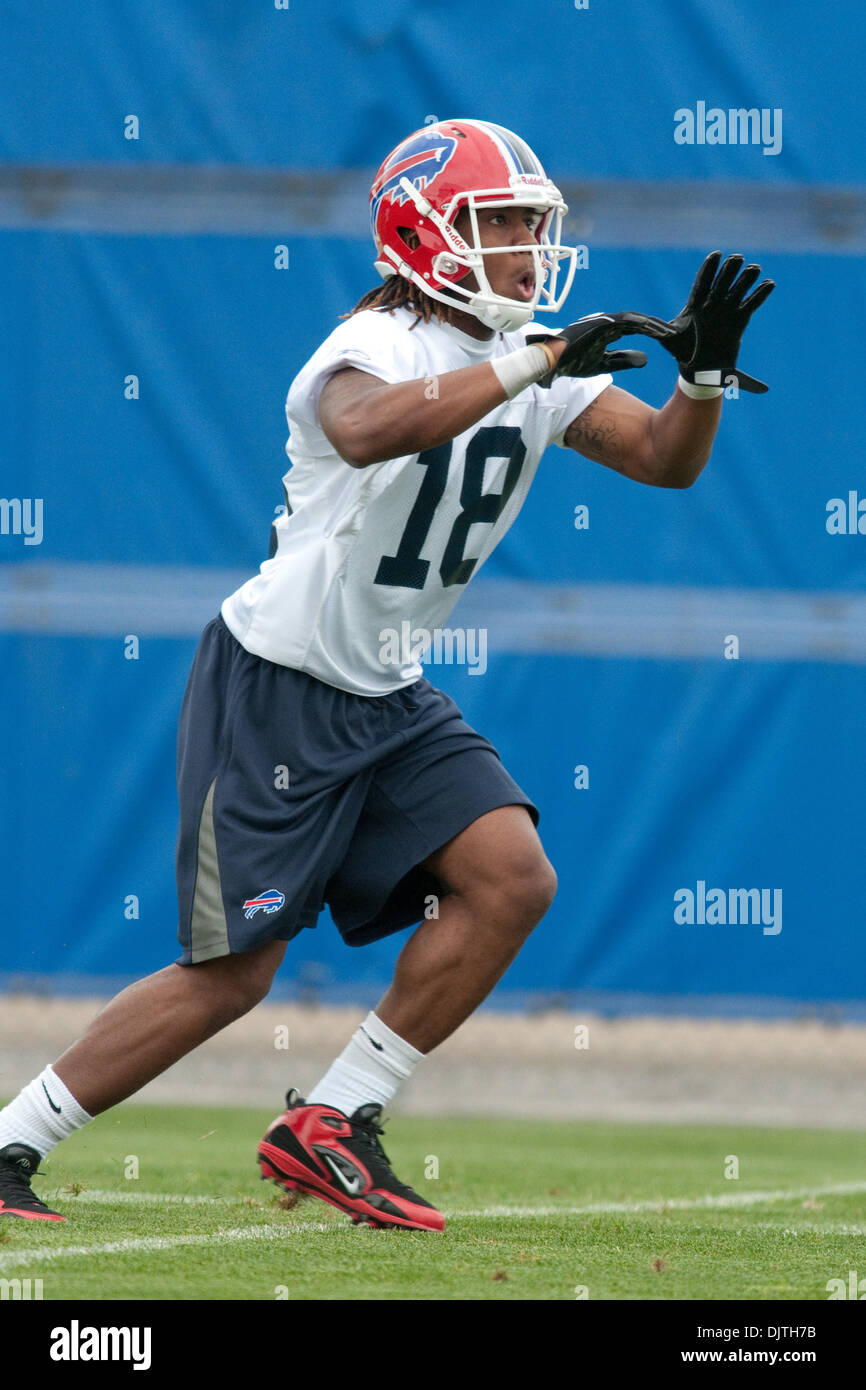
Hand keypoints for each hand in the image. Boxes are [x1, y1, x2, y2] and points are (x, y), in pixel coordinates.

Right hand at [527, 311, 677, 385]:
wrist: (553, 361)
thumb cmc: (574, 362)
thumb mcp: (606, 364)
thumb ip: (624, 360)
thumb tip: (646, 360)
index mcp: (610, 331)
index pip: (637, 329)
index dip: (654, 333)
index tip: (669, 339)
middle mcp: (609, 322)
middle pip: (640, 322)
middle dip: (658, 327)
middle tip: (677, 333)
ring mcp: (605, 321)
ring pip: (636, 320)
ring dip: (654, 325)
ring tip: (670, 332)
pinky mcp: (602, 323)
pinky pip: (626, 322)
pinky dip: (642, 326)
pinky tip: (655, 331)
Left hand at [658, 251, 774, 392]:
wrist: (698, 371)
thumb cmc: (682, 353)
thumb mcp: (668, 340)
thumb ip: (657, 330)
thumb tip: (642, 326)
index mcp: (695, 306)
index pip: (702, 283)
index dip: (708, 269)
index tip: (716, 254)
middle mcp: (712, 305)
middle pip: (722, 283)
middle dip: (729, 270)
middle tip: (737, 257)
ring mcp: (726, 312)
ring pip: (737, 291)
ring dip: (746, 279)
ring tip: (755, 268)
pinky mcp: (739, 321)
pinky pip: (751, 305)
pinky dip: (760, 295)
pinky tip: (769, 284)